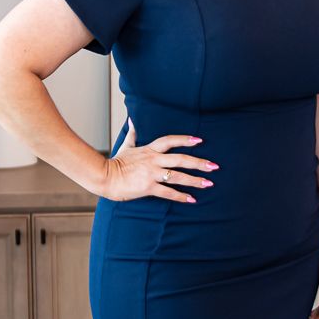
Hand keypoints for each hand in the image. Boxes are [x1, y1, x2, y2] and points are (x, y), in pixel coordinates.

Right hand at [101, 118, 218, 202]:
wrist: (104, 177)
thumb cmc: (116, 162)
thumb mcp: (126, 145)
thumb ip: (133, 133)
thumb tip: (132, 118)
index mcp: (149, 150)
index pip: (170, 141)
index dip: (185, 140)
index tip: (199, 141)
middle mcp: (153, 160)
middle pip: (180, 159)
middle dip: (199, 163)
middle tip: (214, 166)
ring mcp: (151, 174)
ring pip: (177, 176)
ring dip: (194, 180)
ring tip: (208, 183)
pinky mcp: (148, 187)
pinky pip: (168, 192)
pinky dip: (181, 196)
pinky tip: (192, 199)